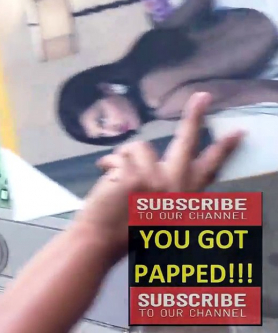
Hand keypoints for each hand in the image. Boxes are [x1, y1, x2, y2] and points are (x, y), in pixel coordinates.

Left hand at [77, 92, 243, 256]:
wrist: (101, 241)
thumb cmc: (124, 229)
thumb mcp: (157, 211)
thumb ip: (164, 188)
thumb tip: (157, 160)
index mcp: (183, 197)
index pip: (208, 169)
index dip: (223, 149)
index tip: (237, 132)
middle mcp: (175, 187)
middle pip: (188, 142)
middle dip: (196, 116)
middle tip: (202, 96)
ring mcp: (156, 180)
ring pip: (139, 147)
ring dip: (124, 157)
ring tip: (115, 178)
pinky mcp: (134, 176)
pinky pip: (120, 154)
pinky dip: (109, 163)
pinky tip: (106, 180)